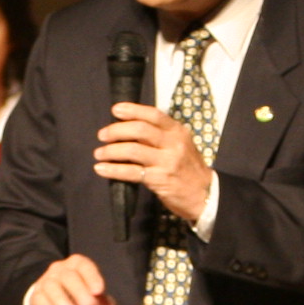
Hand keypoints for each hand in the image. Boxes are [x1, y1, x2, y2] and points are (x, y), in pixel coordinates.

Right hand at [26, 255, 114, 304]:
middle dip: (79, 291)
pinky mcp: (36, 296)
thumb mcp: (93, 298)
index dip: (92, 277)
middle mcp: (60, 270)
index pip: (84, 265)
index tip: (98, 291)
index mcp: (76, 265)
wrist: (53, 301)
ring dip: (61, 300)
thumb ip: (104, 304)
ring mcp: (46, 282)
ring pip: (51, 287)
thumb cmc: (77, 296)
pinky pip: (39, 301)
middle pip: (68, 276)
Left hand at [95, 103, 212, 226]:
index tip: (115, 110)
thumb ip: (161, 135)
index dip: (132, 110)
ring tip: (99, 153)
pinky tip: (102, 168)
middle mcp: (173, 144)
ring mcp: (166, 162)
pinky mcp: (159, 179)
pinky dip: (113, 169)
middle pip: (139, 129)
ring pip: (132, 149)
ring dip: (111, 150)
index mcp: (177, 131)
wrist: (204, 194)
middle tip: (102, 135)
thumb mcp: (181, 145)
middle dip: (116, 131)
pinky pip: (131, 172)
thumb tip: (130, 127)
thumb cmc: (188, 169)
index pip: (153, 115)